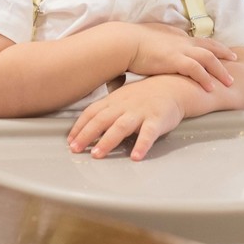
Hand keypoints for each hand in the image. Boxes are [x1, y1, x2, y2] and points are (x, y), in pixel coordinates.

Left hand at [67, 76, 186, 159]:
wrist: (173, 86)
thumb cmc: (145, 95)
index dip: (79, 126)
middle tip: (76, 149)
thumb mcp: (122, 97)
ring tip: (97, 154)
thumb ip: (106, 108)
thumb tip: (86, 120)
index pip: (92, 112)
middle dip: (87, 135)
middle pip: (102, 120)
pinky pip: (148, 134)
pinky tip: (136, 157)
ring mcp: (141, 112)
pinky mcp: (157, 120)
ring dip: (108, 141)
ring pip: (121, 126)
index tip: (70, 141)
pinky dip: (142, 145)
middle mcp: (124, 106)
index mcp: (114, 101)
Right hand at [128, 23, 235, 91]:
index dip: (209, 46)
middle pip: (209, 45)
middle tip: (234, 58)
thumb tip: (151, 54)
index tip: (217, 51)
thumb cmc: (129, 44)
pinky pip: (197, 69)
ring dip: (220, 70)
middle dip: (223, 52)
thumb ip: (154, 47)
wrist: (124, 42)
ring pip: (208, 58)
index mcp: (175, 35)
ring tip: (229, 81)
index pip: (197, 40)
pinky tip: (212, 88)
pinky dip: (206, 78)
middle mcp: (181, 41)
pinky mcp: (175, 60)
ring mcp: (179, 49)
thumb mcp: (146, 41)